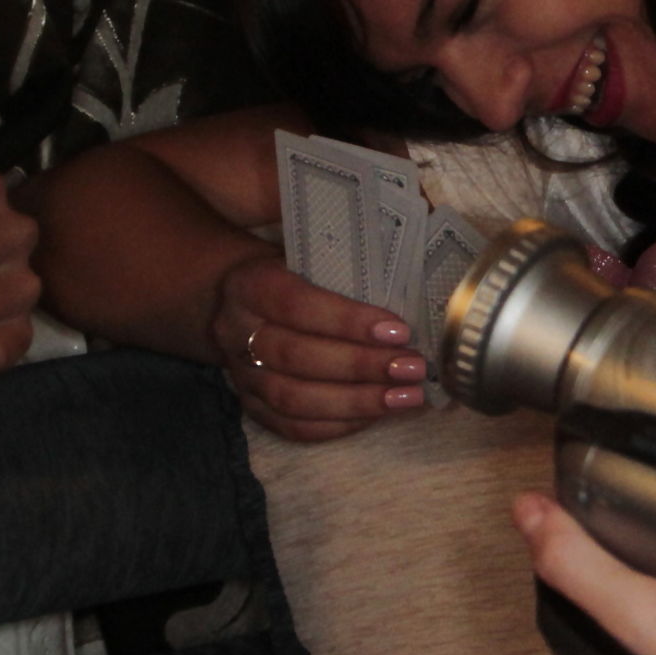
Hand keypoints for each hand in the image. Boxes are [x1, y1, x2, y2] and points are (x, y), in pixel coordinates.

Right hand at [211, 249, 428, 440]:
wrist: (241, 301)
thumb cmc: (293, 272)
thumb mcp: (307, 250)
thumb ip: (344, 251)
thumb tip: (418, 228)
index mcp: (249, 285)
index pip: (296, 305)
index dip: (347, 321)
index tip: (398, 330)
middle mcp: (237, 332)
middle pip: (295, 357)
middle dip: (360, 366)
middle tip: (412, 367)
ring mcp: (241, 374)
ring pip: (293, 399)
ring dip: (356, 402)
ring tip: (407, 397)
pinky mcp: (252, 406)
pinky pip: (293, 427)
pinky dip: (340, 425)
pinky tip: (379, 414)